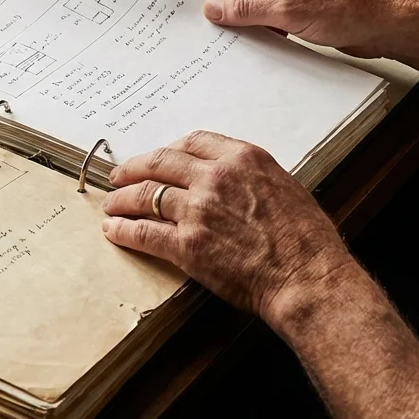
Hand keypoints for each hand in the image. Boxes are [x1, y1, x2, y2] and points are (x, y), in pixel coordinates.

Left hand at [101, 130, 356, 324]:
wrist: (307, 276)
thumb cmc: (306, 240)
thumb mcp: (283, 188)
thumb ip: (250, 179)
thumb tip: (231, 184)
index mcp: (243, 158)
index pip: (193, 141)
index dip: (169, 150)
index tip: (159, 158)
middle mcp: (216, 177)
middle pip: (160, 162)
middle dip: (134, 168)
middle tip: (120, 176)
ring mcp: (198, 209)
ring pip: (145, 195)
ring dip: (122, 200)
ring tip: (112, 205)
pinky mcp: (186, 244)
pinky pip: (143, 232)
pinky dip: (123, 230)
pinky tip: (113, 231)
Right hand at [179, 0, 418, 59]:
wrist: (388, 23)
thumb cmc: (350, 5)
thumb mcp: (289, 8)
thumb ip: (246, 8)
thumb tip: (212, 8)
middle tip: (199, 22)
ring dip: (237, 15)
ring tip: (222, 36)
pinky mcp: (298, 3)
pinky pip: (264, 11)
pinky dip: (255, 25)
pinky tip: (249, 42)